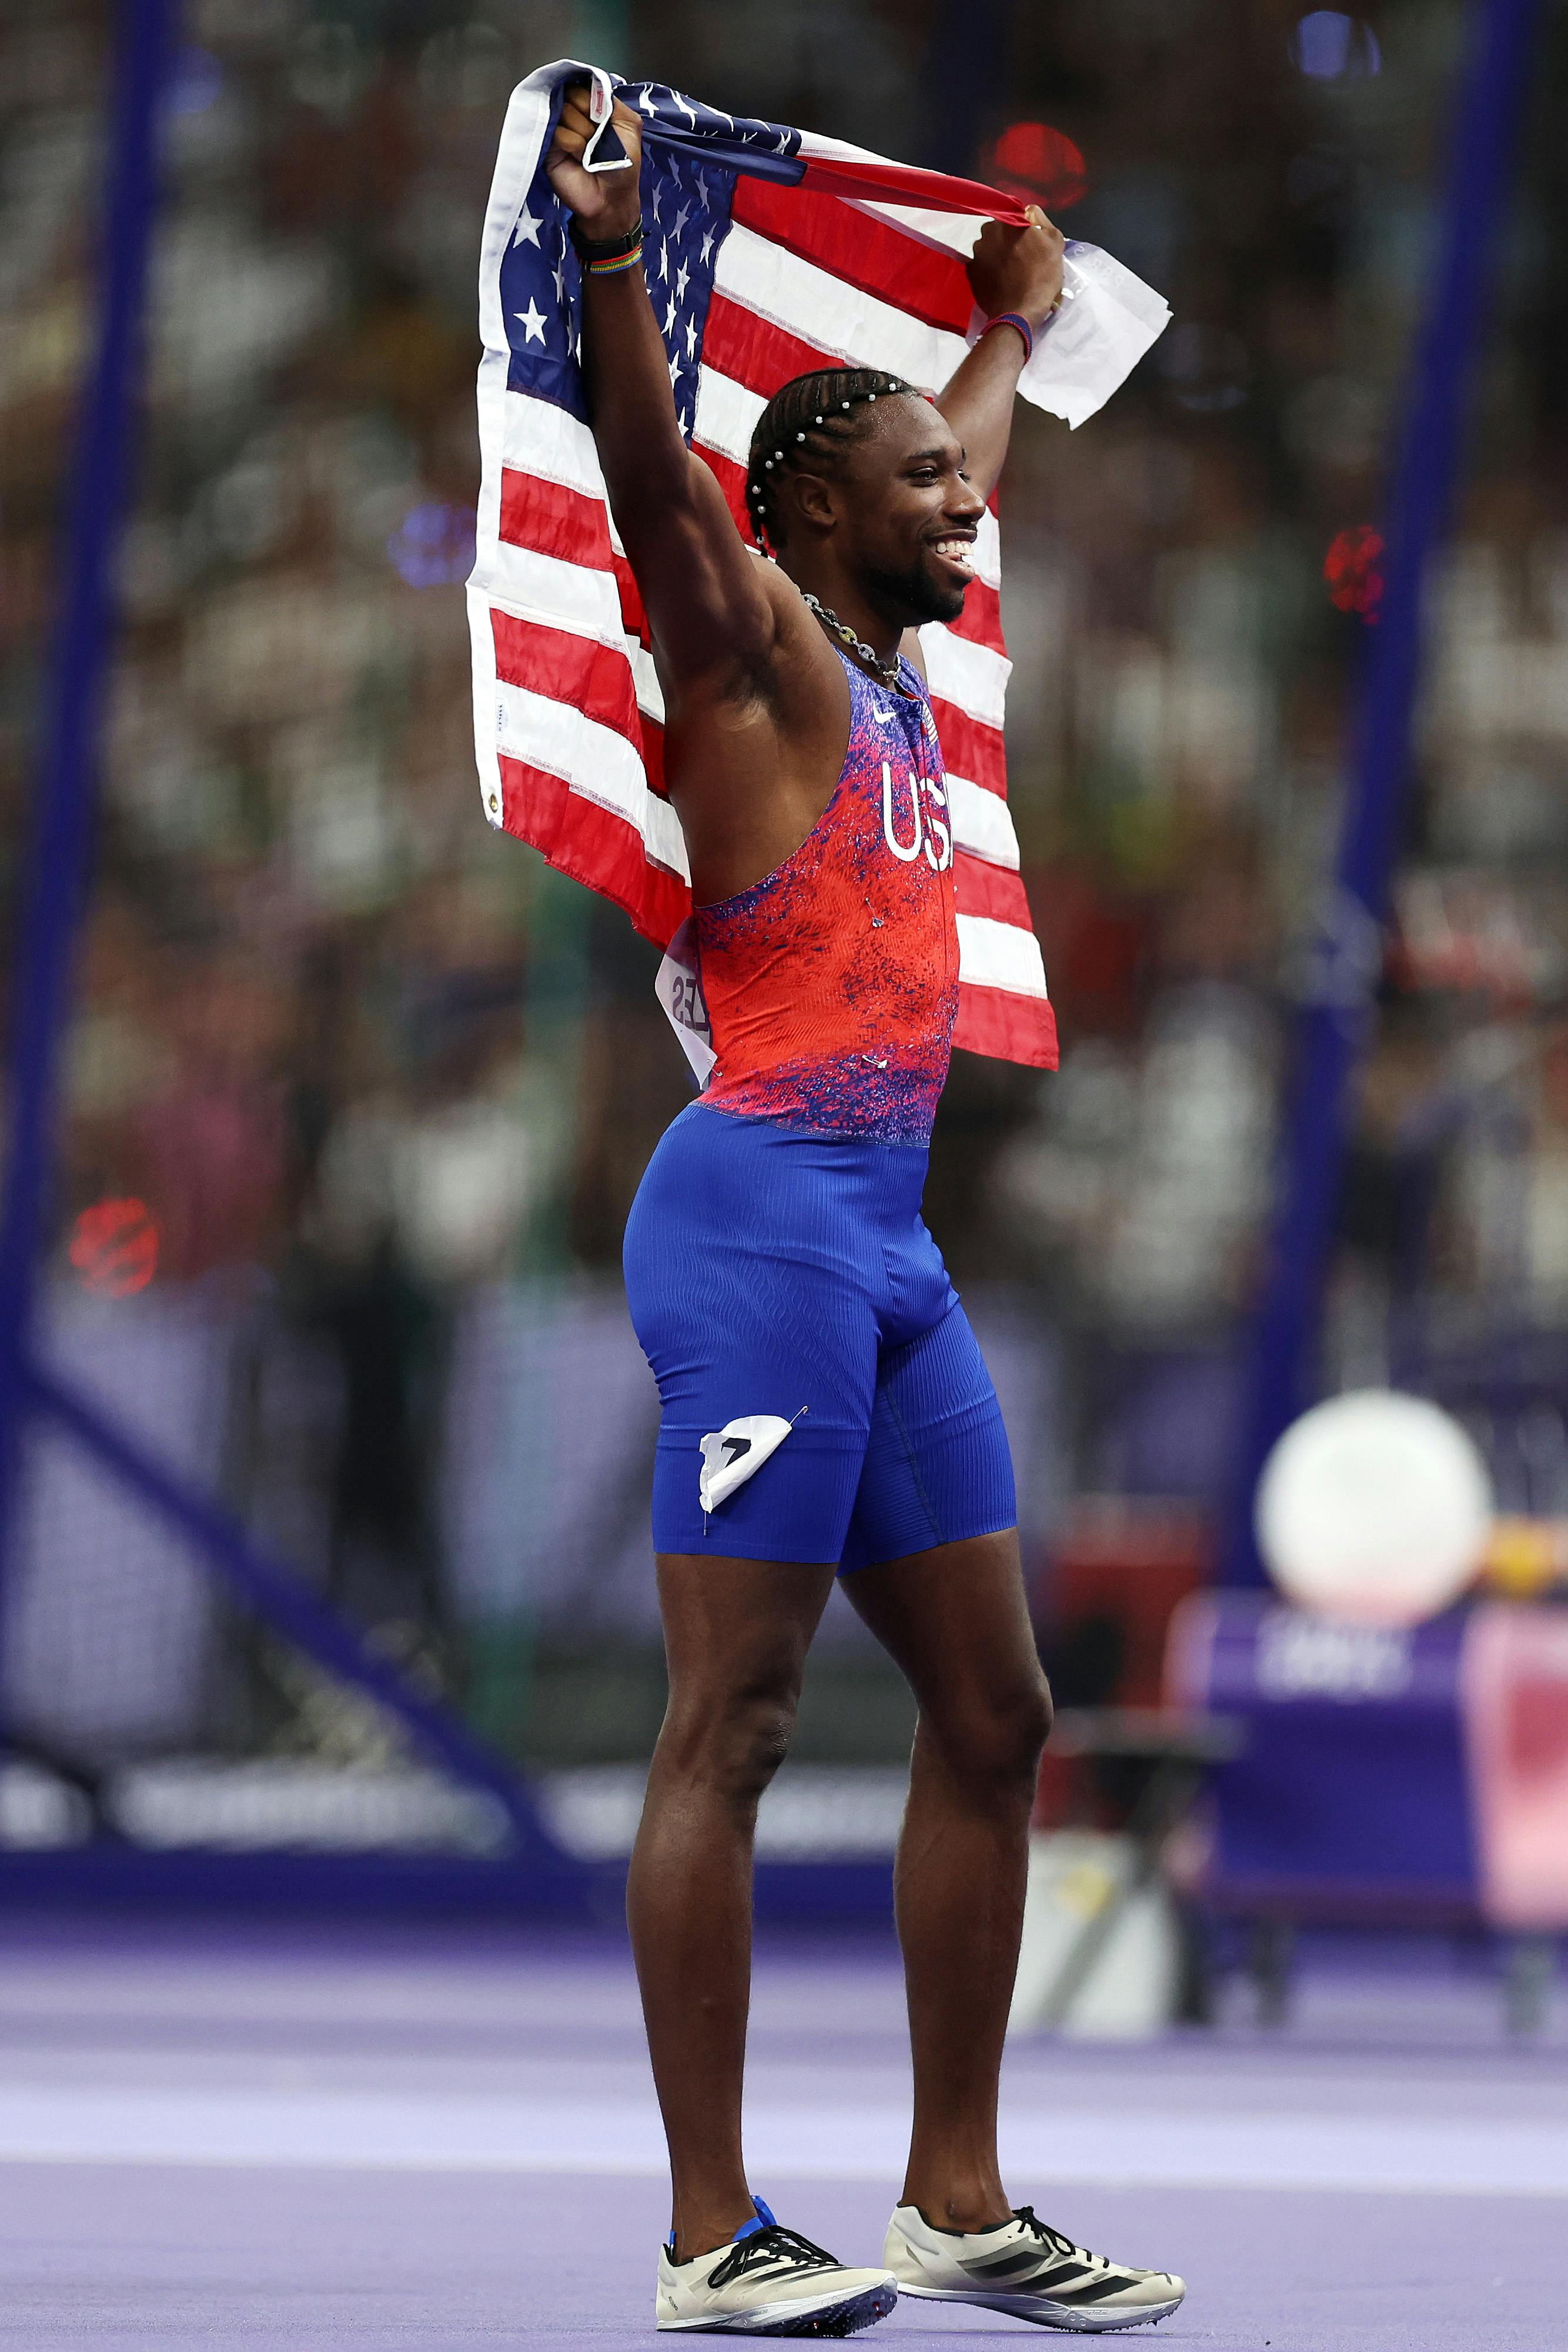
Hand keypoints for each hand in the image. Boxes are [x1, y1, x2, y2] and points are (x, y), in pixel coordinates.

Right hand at [545, 78, 642, 237]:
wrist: (611, 199)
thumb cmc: (622, 165)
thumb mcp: (629, 125)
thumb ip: (612, 101)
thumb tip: (590, 85)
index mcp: (591, 105)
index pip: (583, 84)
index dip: (592, 98)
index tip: (602, 117)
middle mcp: (573, 113)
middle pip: (571, 93)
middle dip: (589, 115)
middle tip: (597, 137)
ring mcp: (559, 127)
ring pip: (565, 112)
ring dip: (584, 134)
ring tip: (588, 153)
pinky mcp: (548, 145)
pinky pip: (558, 132)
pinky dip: (573, 145)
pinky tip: (579, 159)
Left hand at [966, 206, 1064, 334]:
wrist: (1020, 312)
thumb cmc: (1042, 275)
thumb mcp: (1055, 241)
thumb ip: (1041, 219)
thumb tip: (1029, 211)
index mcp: (1008, 221)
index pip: (1014, 215)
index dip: (1022, 227)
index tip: (1029, 241)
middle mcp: (987, 233)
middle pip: (998, 230)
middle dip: (1007, 239)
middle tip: (1020, 257)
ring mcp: (976, 253)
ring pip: (988, 246)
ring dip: (997, 253)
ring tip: (1010, 271)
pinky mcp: (970, 272)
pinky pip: (981, 264)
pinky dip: (989, 269)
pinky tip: (1000, 280)